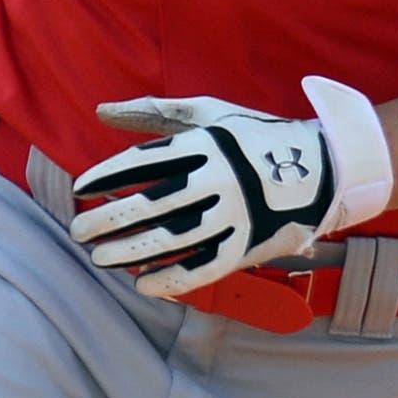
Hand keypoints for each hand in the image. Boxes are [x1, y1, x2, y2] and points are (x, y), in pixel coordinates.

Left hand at [68, 94, 338, 298]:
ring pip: (172, 240)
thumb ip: (153, 112)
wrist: (320, 167)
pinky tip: (142, 285)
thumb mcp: (207, 114)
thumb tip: (100, 111)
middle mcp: (218, 179)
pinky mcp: (247, 245)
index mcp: (204, 144)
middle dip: (108, 221)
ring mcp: (234, 215)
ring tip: (99, 258)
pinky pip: (203, 269)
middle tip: (78, 232)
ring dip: (130, 253)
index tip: (80, 190)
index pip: (143, 162)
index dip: (107, 176)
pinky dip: (170, 280)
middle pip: (151, 204)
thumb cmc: (251, 136)